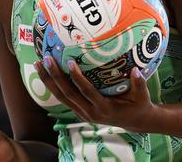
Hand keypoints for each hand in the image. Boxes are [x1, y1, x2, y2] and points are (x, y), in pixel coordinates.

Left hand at [34, 56, 155, 131]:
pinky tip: (45, 74)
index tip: (70, 62)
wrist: (134, 121)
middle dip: (55, 77)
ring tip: (38, 65)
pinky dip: (53, 87)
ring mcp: (82, 113)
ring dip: (49, 81)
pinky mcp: (79, 111)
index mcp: (104, 108)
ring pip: (61, 98)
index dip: (78, 78)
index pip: (87, 92)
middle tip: (47, 60)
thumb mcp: (142, 96)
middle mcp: (90, 113)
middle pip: (68, 95)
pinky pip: (63, 99)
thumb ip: (139, 84)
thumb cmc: (139, 105)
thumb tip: (137, 70)